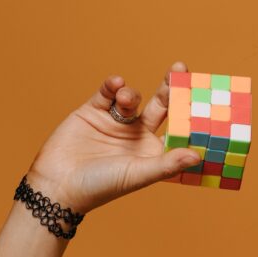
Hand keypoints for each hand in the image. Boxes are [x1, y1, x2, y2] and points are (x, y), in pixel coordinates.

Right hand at [24, 61, 201, 214]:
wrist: (57, 184)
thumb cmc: (100, 187)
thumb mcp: (137, 175)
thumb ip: (167, 164)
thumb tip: (198, 156)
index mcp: (152, 152)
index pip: (176, 128)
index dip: (188, 113)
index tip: (200, 95)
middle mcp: (136, 136)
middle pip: (160, 106)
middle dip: (169, 87)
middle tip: (179, 68)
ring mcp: (115, 122)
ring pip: (133, 98)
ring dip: (131, 94)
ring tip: (123, 99)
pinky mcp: (93, 112)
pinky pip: (107, 93)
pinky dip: (112, 86)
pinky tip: (115, 84)